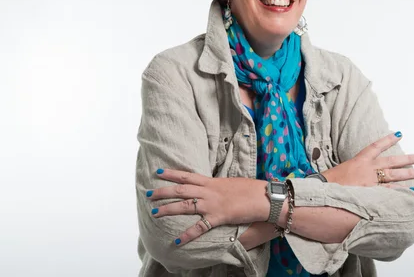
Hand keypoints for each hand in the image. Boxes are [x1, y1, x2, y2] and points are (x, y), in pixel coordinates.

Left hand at [146, 169, 268, 244]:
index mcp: (212, 182)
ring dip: (169, 209)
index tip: (158, 171)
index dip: (172, 173)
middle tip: (149, 193)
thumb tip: (211, 188)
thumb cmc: (251, 189)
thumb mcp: (231, 184)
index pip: (187, 175)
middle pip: (181, 189)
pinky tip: (177, 241)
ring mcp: (213, 204)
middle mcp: (209, 191)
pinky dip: (187, 235)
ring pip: (185, 205)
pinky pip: (200, 227)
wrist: (264, 197)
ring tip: (155, 212)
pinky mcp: (219, 217)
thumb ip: (218, 187)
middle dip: (163, 191)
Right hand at [322, 132, 413, 186]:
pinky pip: (390, 191)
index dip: (388, 140)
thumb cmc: (330, 181)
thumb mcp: (342, 170)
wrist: (324, 190)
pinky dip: (401, 191)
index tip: (399, 134)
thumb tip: (358, 174)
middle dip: (407, 159)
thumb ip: (353, 170)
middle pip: (391, 161)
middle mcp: (368, 168)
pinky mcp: (372, 193)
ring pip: (394, 175)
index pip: (376, 146)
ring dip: (408, 173)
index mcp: (359, 160)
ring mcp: (371, 181)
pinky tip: (411, 191)